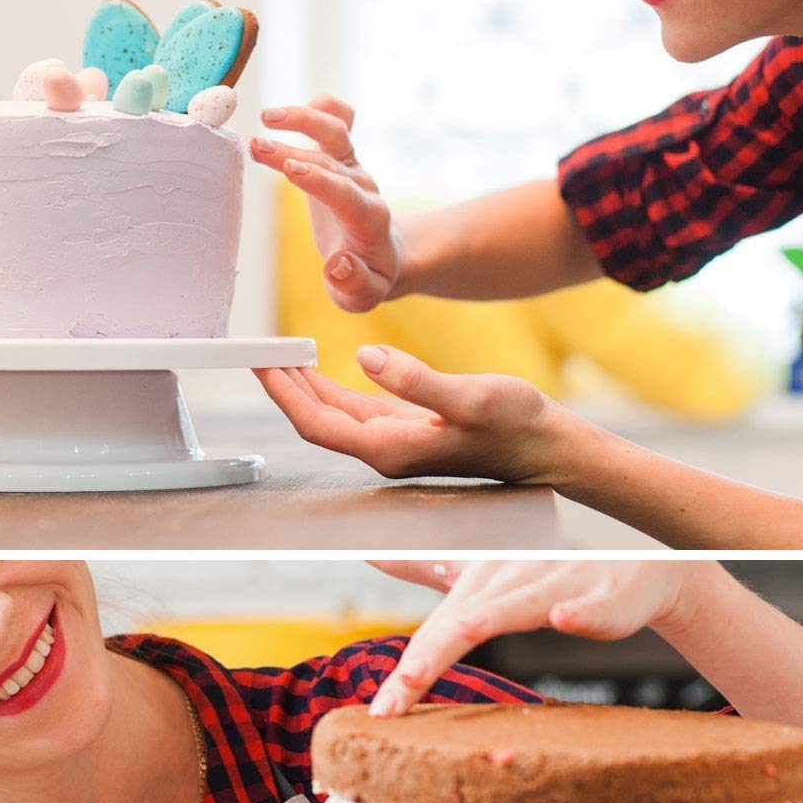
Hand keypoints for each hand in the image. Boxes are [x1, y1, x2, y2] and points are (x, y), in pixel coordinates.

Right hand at [251, 95, 401, 311]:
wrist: (381, 256)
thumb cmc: (367, 279)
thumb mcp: (363, 296)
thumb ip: (354, 285)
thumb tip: (338, 266)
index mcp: (367, 221)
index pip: (345, 195)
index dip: (320, 180)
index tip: (291, 168)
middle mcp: (362, 187)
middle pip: (330, 161)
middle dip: (292, 151)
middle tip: (256, 147)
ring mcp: (353, 168)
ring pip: (335, 133)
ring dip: (302, 119)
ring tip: (265, 118)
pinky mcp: (342, 158)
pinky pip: (341, 122)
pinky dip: (325, 107)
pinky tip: (296, 107)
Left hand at [255, 345, 564, 482]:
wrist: (547, 447)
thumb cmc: (516, 424)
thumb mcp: (470, 397)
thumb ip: (417, 381)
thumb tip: (366, 359)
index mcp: (390, 448)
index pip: (317, 423)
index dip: (283, 393)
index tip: (259, 362)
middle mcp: (384, 451)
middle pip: (315, 420)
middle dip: (283, 387)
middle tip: (255, 351)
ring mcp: (393, 442)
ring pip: (332, 415)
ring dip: (302, 387)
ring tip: (275, 355)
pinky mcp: (406, 429)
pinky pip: (354, 410)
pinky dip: (329, 389)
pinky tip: (315, 371)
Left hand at [369, 560, 705, 715]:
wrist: (638, 567)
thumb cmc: (551, 575)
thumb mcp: (485, 573)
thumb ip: (429, 567)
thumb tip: (372, 549)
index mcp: (481, 576)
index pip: (437, 624)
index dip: (410, 664)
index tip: (382, 709)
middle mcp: (512, 574)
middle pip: (464, 616)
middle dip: (431, 655)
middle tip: (401, 692)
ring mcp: (560, 579)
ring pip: (520, 604)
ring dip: (489, 620)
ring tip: (459, 637)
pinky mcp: (607, 592)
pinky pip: (592, 603)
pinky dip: (578, 610)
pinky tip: (565, 617)